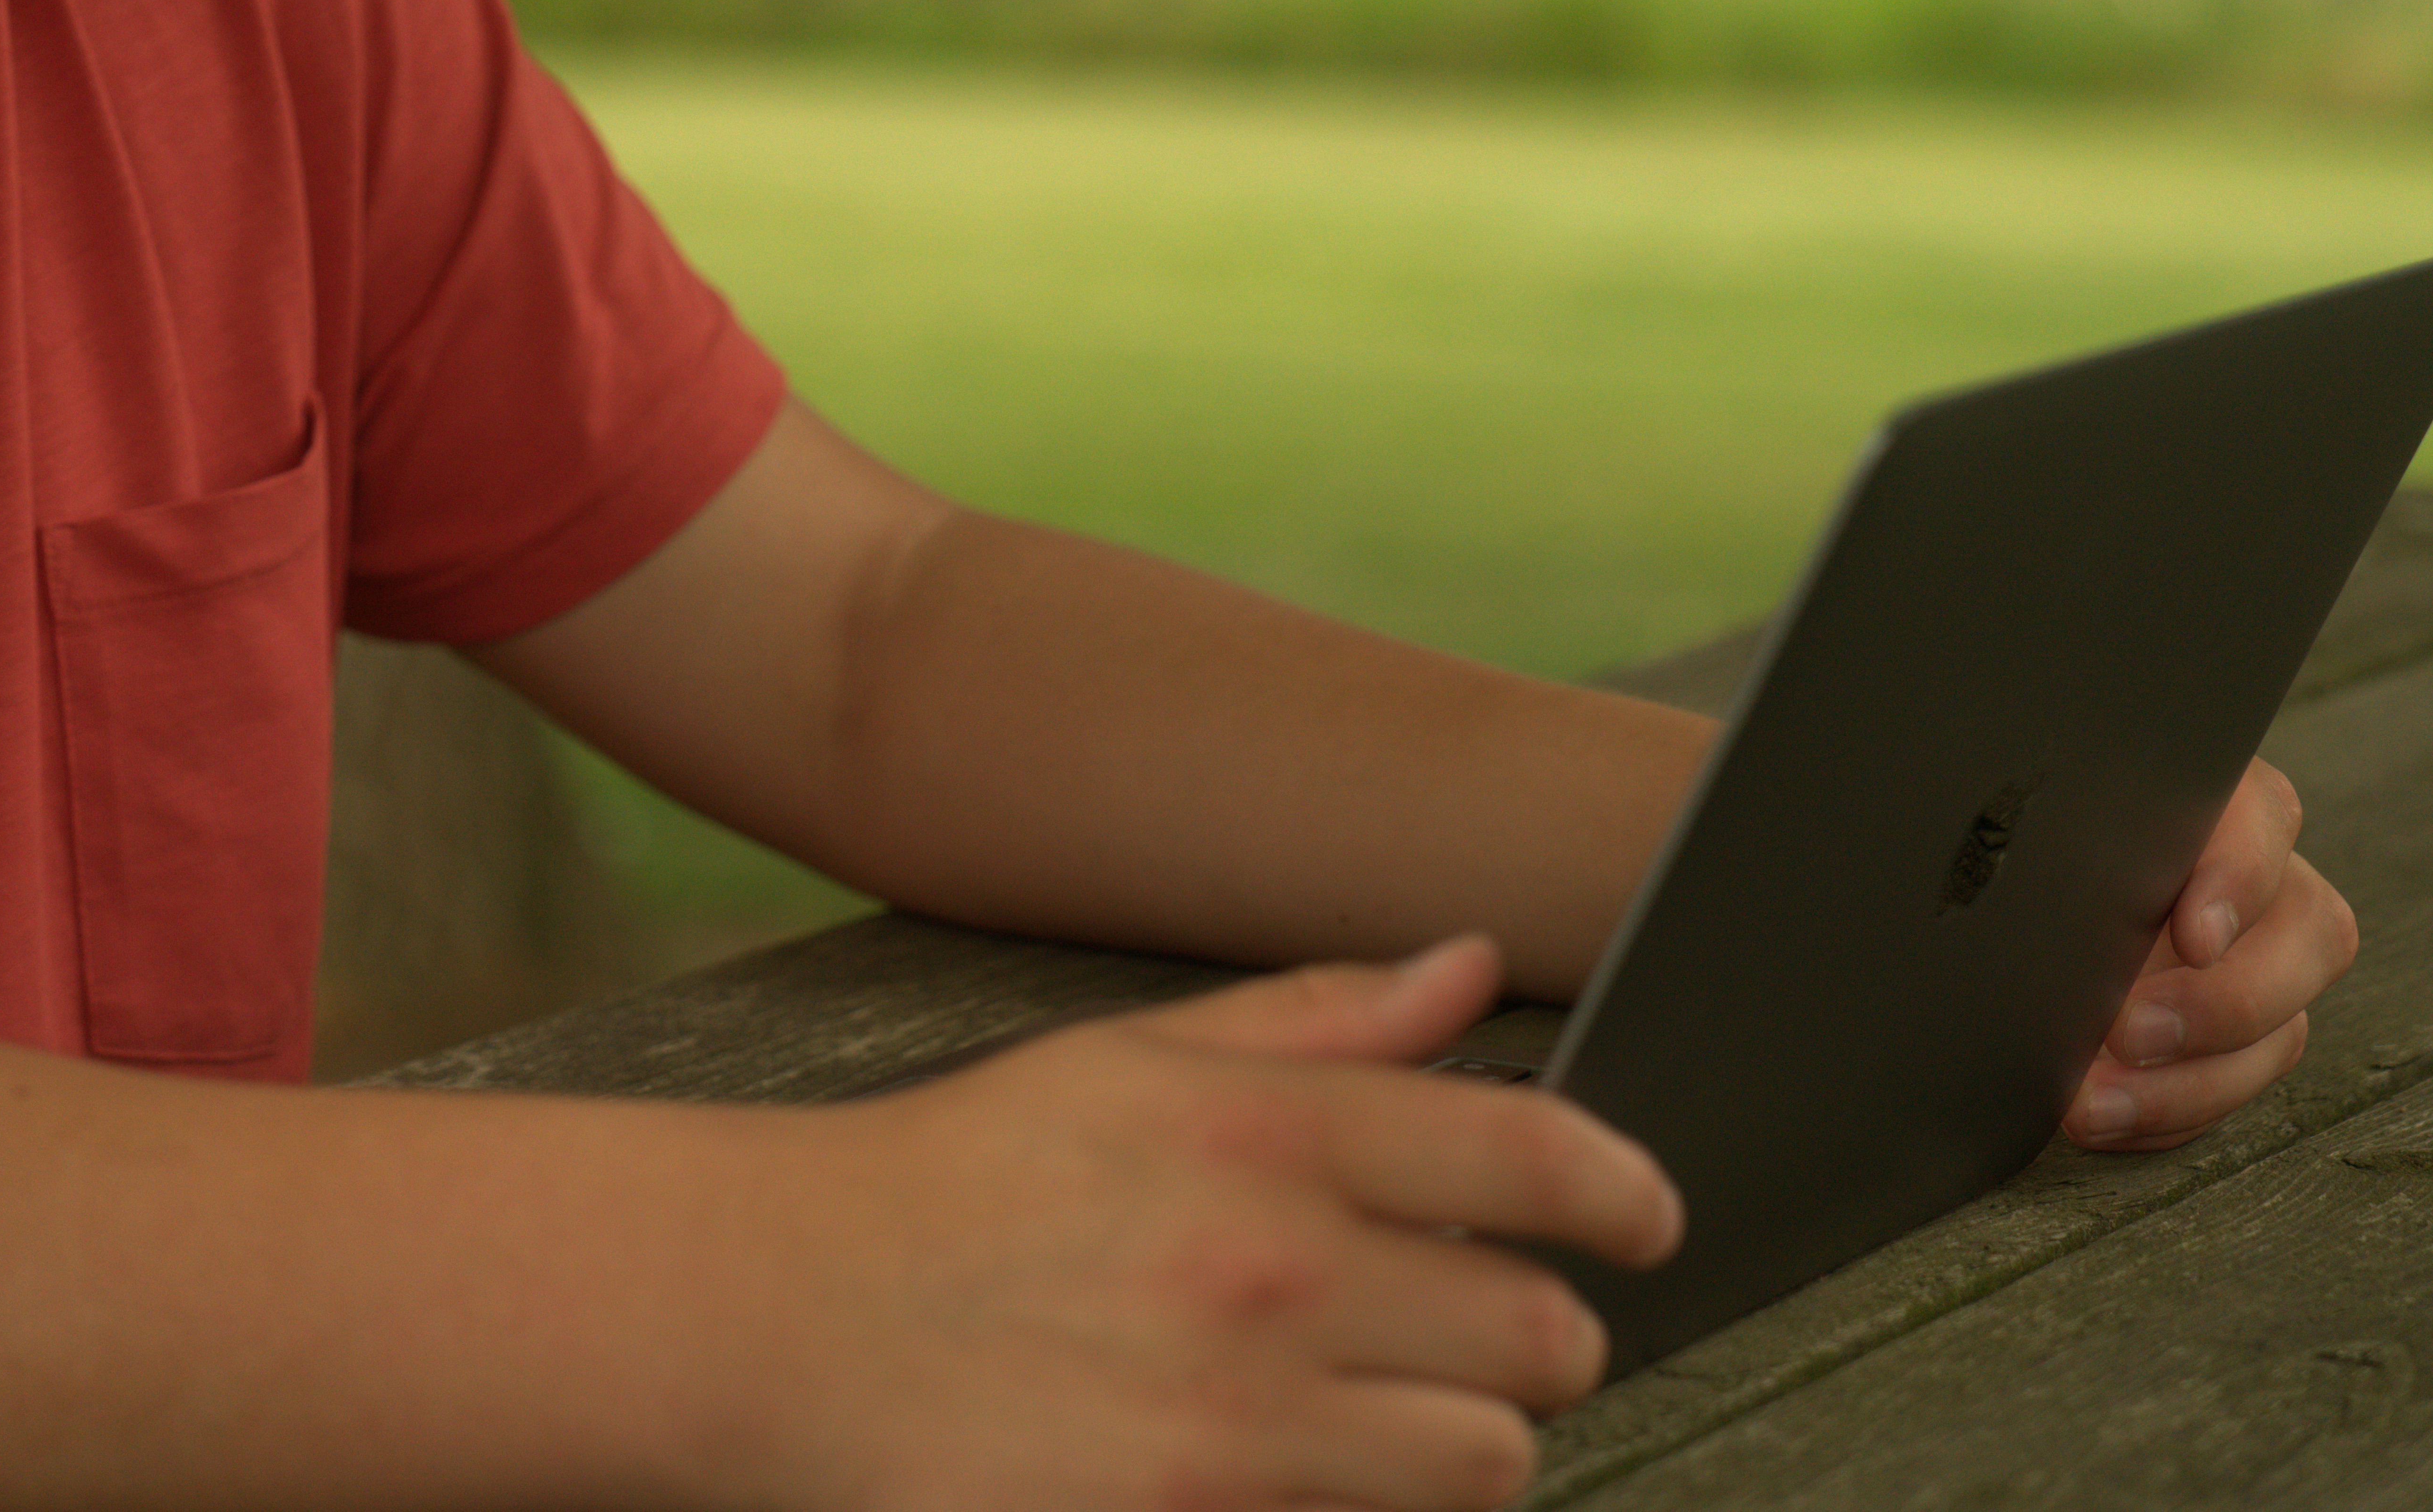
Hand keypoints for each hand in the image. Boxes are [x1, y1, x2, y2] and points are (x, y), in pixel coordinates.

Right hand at [752, 932, 1682, 1511]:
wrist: (787, 1320)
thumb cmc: (963, 1183)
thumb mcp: (1133, 1058)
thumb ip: (1320, 1019)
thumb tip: (1469, 970)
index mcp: (1263, 1137)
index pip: (1533, 1156)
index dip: (1625, 1190)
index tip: (1644, 1216)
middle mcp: (1270, 1278)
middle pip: (1540, 1335)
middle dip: (1536, 1334)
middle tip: (1488, 1327)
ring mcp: (1234, 1429)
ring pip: (1484, 1464)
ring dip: (1465, 1443)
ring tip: (1394, 1416)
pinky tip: (1303, 1479)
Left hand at [2067, 759, 2356, 1150]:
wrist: (2014, 903)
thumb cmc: (2028, 843)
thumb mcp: (2047, 820)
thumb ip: (2071, 831)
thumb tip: (2047, 866)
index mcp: (2215, 800)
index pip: (2264, 818)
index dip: (2238, 880)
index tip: (2194, 937)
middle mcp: (2260, 881)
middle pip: (2309, 933)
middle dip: (2223, 1002)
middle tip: (2128, 1032)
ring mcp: (2260, 964)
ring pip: (2282, 1030)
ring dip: (2189, 1082)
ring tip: (2092, 1104)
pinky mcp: (2239, 1039)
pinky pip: (2234, 1087)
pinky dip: (2169, 1113)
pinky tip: (2103, 1117)